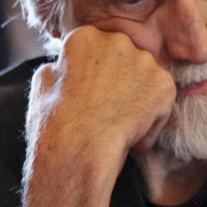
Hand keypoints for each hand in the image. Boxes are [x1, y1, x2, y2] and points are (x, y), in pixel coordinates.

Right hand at [14, 25, 175, 206]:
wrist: (71, 164)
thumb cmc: (51, 139)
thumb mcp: (40, 98)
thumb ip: (53, 78)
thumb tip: (55, 67)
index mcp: (79, 42)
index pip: (104, 50)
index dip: (107, 83)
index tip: (101, 109)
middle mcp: (110, 42)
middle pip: (132, 63)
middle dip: (127, 95)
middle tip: (110, 125)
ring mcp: (137, 62)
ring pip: (151, 83)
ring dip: (142, 108)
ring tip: (119, 133)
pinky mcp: (159, 85)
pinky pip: (165, 102)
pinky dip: (155, 122)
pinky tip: (134, 137)